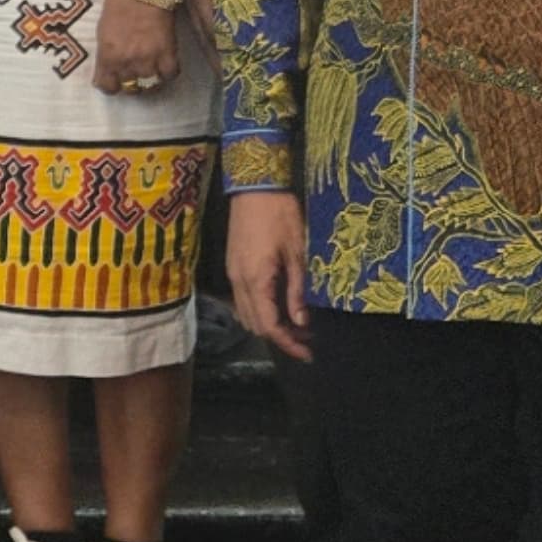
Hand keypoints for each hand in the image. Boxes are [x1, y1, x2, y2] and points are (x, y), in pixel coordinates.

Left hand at [93, 0, 178, 96]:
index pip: (107, 87)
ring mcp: (149, 60)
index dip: (110, 85)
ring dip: (150, 78)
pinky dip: (168, 72)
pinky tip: (165, 64)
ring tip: (150, 68)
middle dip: (130, 82)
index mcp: (107, 58)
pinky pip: (170, 74)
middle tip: (133, 72)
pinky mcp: (168, 53)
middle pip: (130, 88)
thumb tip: (107, 67)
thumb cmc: (118, 4)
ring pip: (151, 85)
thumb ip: (106, 53)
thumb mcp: (102, 32)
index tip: (113, 81)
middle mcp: (127, 63)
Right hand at [225, 191, 311, 361]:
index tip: (307, 354)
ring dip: (269, 324)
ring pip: (246, 314)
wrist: (253, 187)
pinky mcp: (233, 266)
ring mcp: (233, 274)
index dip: (288, 343)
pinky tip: (279, 304)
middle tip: (307, 338)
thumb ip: (296, 290)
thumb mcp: (296, 253)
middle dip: (280, 337)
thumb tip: (301, 321)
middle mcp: (239, 282)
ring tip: (296, 323)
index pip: (269, 325)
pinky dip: (260, 310)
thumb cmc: (280, 215)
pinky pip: (243, 300)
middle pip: (255, 324)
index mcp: (256, 280)